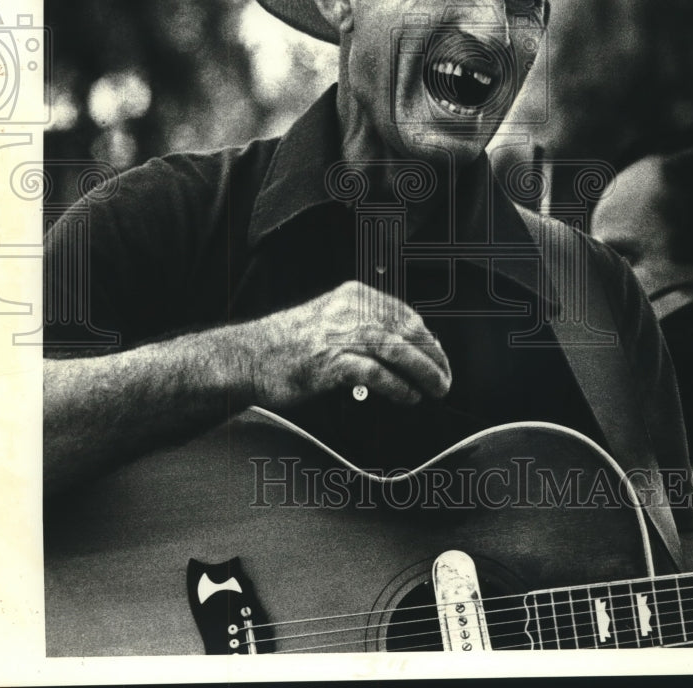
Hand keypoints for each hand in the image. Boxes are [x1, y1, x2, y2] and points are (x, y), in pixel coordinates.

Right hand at [242, 281, 450, 408]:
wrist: (248, 356)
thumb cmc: (290, 343)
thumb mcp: (332, 319)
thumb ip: (366, 326)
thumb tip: (410, 345)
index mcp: (354, 295)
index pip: (405, 314)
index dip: (429, 339)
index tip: (440, 358)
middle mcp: (349, 309)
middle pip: (407, 331)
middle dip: (433, 357)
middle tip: (445, 379)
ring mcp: (338, 334)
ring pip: (397, 350)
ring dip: (423, 373)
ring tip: (435, 389)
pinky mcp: (329, 362)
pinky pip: (375, 373)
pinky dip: (397, 387)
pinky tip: (406, 397)